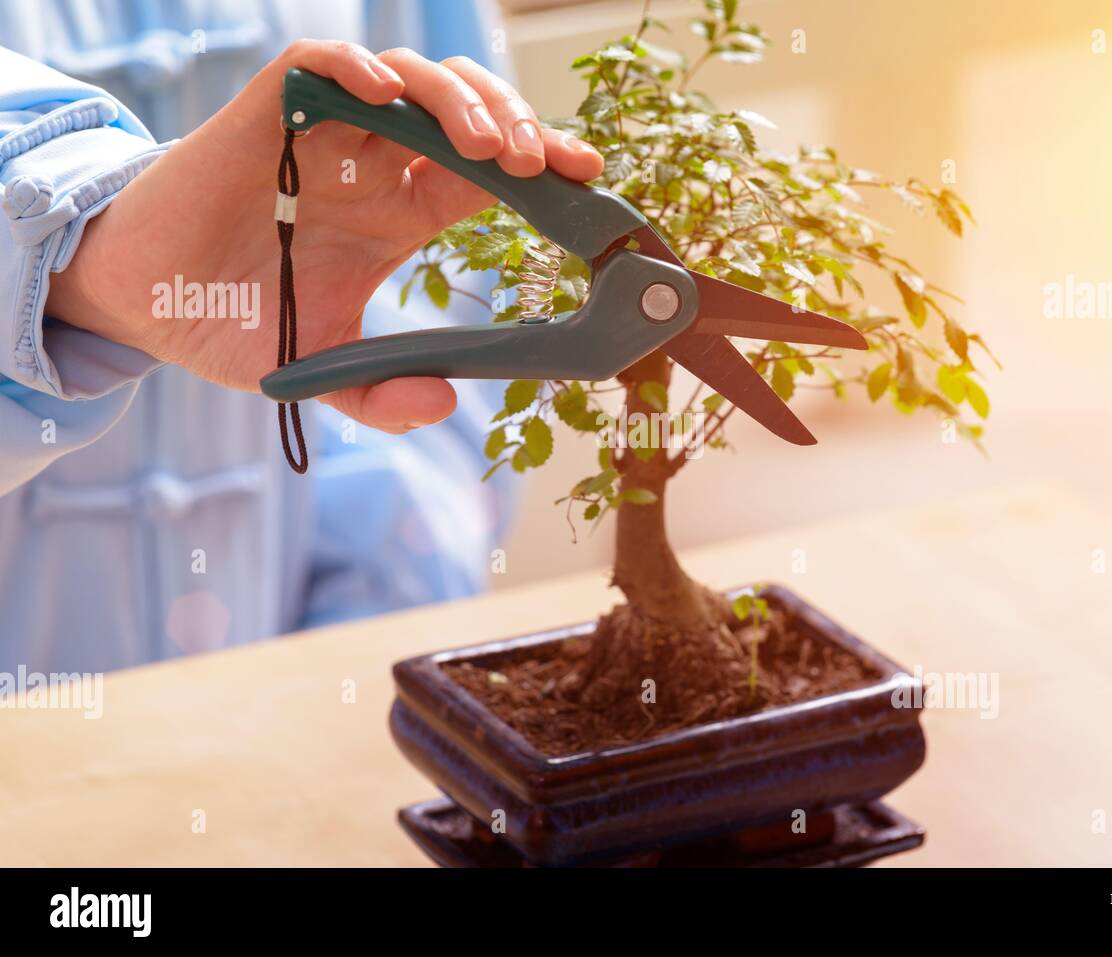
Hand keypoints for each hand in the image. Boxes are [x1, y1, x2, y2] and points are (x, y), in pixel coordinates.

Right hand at [46, 41, 602, 432]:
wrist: (146, 303)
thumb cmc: (236, 321)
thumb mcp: (324, 369)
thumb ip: (382, 393)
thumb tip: (445, 403)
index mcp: (397, 213)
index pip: (483, 173)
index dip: (538, 167)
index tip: (586, 178)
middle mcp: (371, 164)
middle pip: (463, 114)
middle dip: (512, 125)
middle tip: (540, 165)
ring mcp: (324, 133)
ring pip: (407, 78)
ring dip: (455, 99)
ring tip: (485, 145)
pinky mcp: (269, 114)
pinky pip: (320, 64)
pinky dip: (356, 68)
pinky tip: (388, 96)